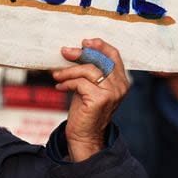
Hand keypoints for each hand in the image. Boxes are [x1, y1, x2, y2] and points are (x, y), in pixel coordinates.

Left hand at [52, 38, 129, 161]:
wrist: (84, 136)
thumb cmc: (85, 110)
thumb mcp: (89, 86)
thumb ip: (88, 70)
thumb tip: (73, 50)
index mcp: (121, 81)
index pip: (114, 55)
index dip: (100, 45)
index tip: (85, 42)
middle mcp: (120, 86)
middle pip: (100, 60)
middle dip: (80, 53)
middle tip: (65, 52)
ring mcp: (112, 93)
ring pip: (88, 70)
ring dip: (69, 71)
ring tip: (57, 74)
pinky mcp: (100, 100)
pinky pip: (80, 83)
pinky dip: (67, 83)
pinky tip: (60, 87)